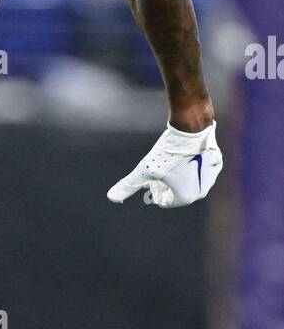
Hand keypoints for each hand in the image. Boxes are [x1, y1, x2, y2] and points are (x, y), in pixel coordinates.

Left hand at [107, 120, 221, 207]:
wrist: (191, 129)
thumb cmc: (167, 152)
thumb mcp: (144, 170)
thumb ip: (128, 185)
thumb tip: (111, 197)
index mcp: (186, 197)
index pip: (164, 200)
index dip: (154, 190)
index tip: (150, 180)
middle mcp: (201, 191)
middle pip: (178, 191)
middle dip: (166, 184)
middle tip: (159, 171)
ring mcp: (210, 177)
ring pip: (190, 179)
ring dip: (179, 175)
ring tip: (169, 163)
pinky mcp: (216, 163)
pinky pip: (200, 168)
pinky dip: (191, 164)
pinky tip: (183, 155)